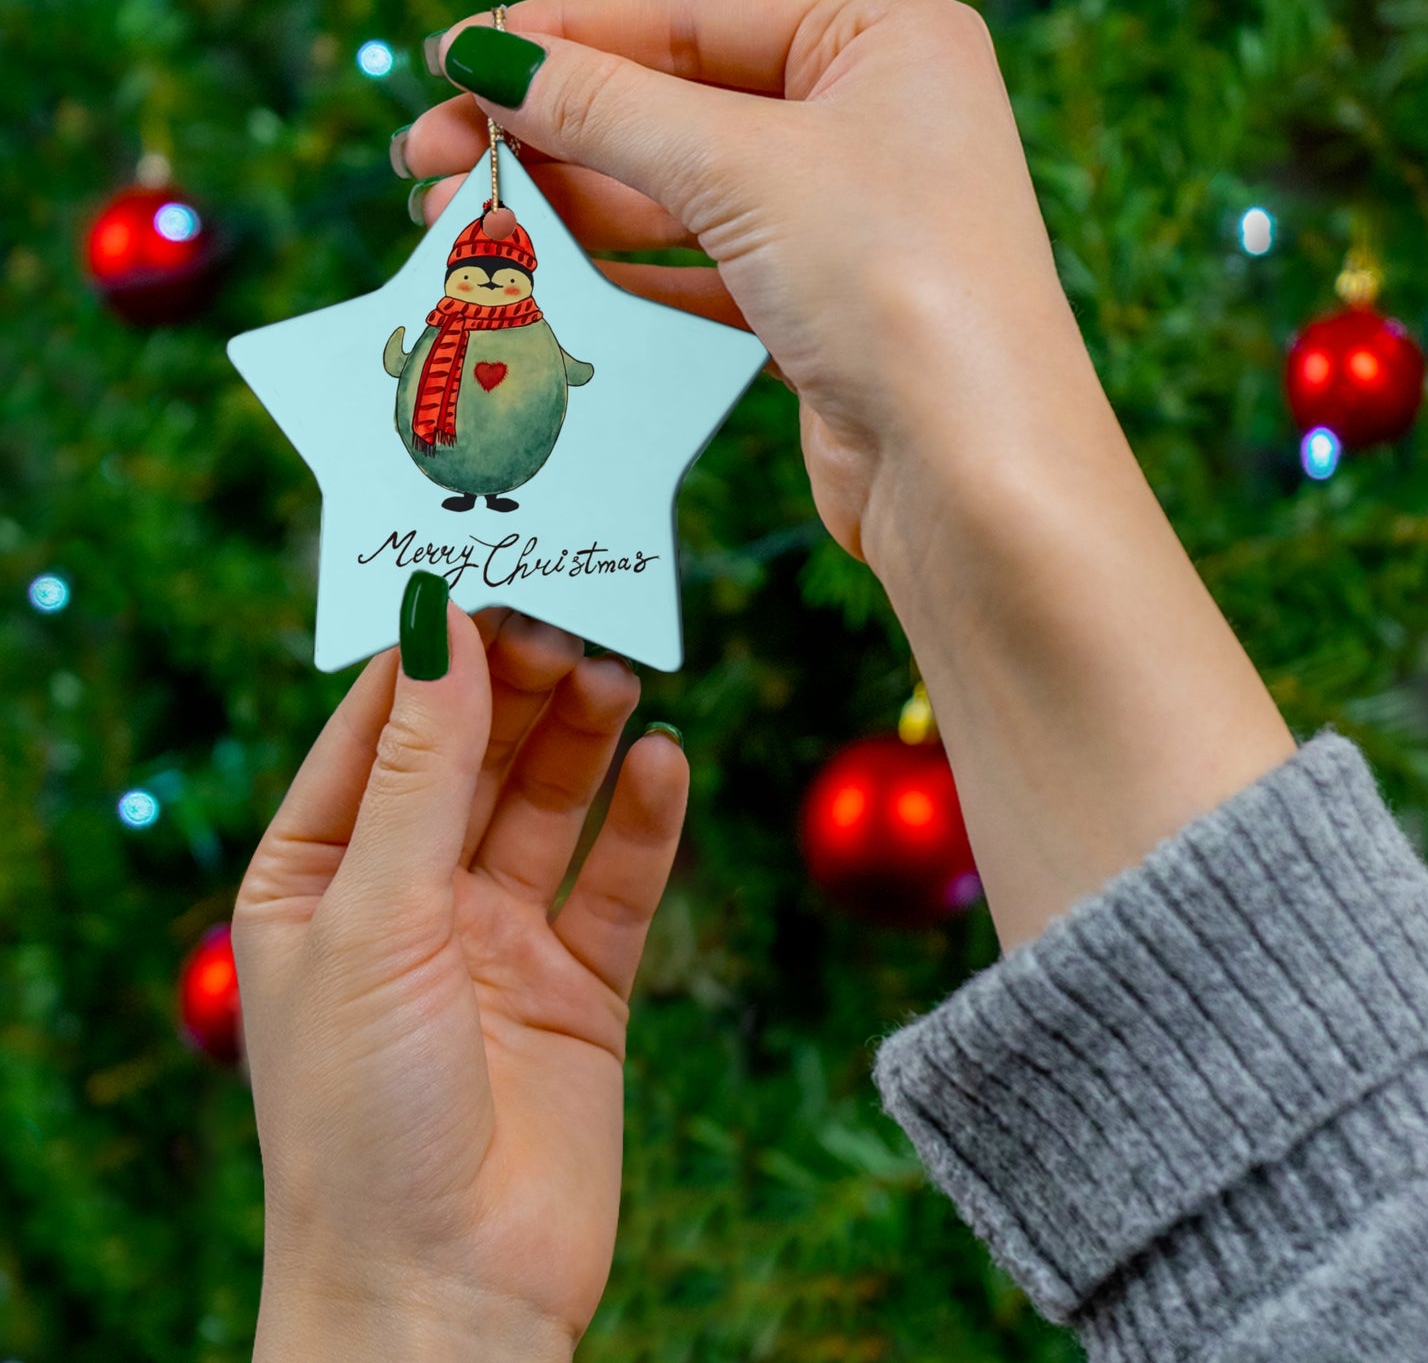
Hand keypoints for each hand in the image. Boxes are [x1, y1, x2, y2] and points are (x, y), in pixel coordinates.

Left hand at [232, 604, 687, 1357]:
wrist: (445, 1294)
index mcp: (318, 877)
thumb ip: (417, 771)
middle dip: (517, 689)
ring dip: (582, 738)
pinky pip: (616, 882)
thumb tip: (437, 627)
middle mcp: (407, 898)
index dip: (431, 656)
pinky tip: (666, 763)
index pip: (377, 731)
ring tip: (618, 676)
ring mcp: (497, 940)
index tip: (486, 580)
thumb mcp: (373, 918)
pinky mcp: (579, 986)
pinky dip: (644, 821)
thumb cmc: (361, 1116)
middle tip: (572, 623)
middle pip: (472, 757)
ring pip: (548, 805)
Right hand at [400, 0, 1096, 563]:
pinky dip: (622, 274)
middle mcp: (870, 119)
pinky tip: (546, 279)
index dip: (561, 36)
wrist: (972, 475)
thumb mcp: (743, 167)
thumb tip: (489, 58)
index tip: (452, 60)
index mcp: (882, 38)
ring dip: (571, 207)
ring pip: (679, 194)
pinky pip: (699, 271)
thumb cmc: (896, 285)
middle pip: (674, 104)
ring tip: (463, 222)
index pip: (687, 14)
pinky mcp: (819, 310)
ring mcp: (845, 220)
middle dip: (549, 131)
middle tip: (428, 158)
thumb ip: (608, 108)